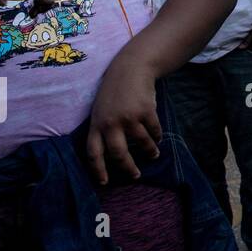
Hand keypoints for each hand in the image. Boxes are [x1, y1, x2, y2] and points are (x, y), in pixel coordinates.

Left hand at [87, 51, 161, 184]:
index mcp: (96, 124)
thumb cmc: (114, 91)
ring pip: (141, 143)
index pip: (93, 153)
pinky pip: (154, 131)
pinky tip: (158, 138)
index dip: (98, 170)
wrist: (130, 68)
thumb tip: (109, 153)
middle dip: (128, 168)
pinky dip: (157, 136)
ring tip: (153, 155)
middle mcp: (111, 123)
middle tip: (136, 175)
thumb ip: (102, 128)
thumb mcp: (100, 110)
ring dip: (149, 151)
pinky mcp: (146, 111)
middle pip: (119, 154)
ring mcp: (129, 117)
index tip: (104, 182)